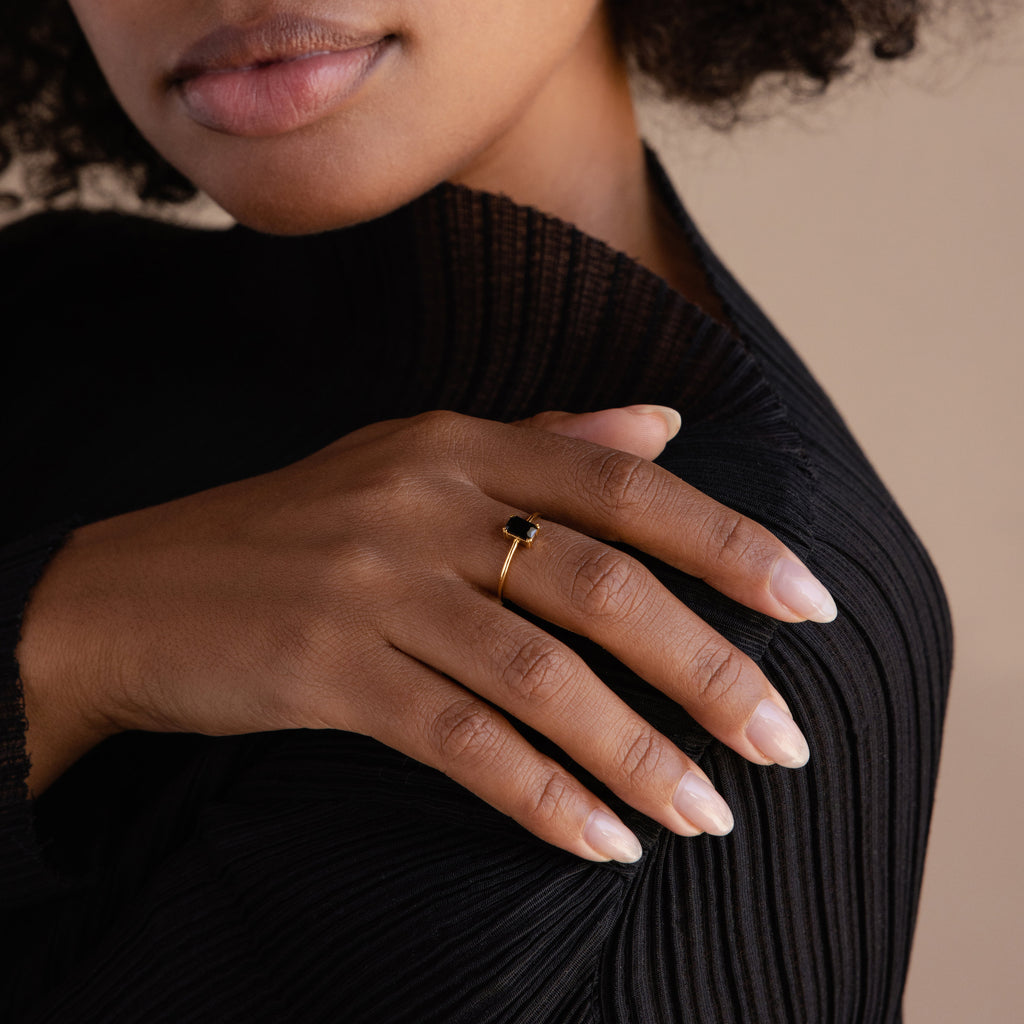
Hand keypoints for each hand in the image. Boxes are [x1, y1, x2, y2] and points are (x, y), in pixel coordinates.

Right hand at [18, 405, 833, 862]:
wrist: (139, 588)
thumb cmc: (298, 527)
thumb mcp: (418, 459)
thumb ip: (548, 439)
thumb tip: (667, 425)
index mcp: (459, 442)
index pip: (624, 487)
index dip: (726, 544)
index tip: (809, 603)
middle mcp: (425, 503)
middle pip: (601, 586)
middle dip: (708, 667)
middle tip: (783, 739)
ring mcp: (374, 587)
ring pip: (540, 674)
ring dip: (639, 752)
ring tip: (712, 812)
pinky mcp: (328, 671)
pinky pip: (460, 741)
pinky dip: (541, 796)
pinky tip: (603, 842)